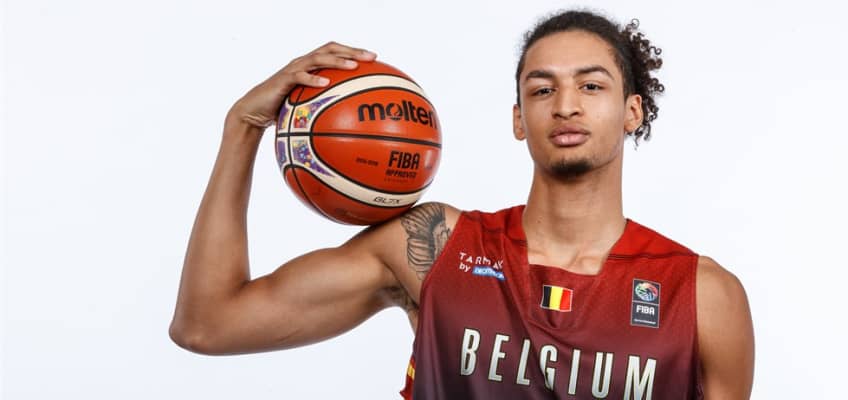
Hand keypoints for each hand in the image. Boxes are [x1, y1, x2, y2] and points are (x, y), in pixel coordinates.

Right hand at [227, 41, 376, 129]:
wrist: (254, 112)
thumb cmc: (283, 111)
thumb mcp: (306, 108)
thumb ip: (323, 107)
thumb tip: (350, 124)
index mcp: (310, 66)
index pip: (334, 51)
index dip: (353, 51)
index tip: (374, 58)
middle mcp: (303, 63)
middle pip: (330, 49)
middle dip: (351, 51)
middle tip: (371, 58)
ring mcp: (293, 69)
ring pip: (317, 59)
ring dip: (336, 61)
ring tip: (352, 66)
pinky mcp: (282, 79)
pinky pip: (299, 76)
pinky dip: (312, 78)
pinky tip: (325, 83)